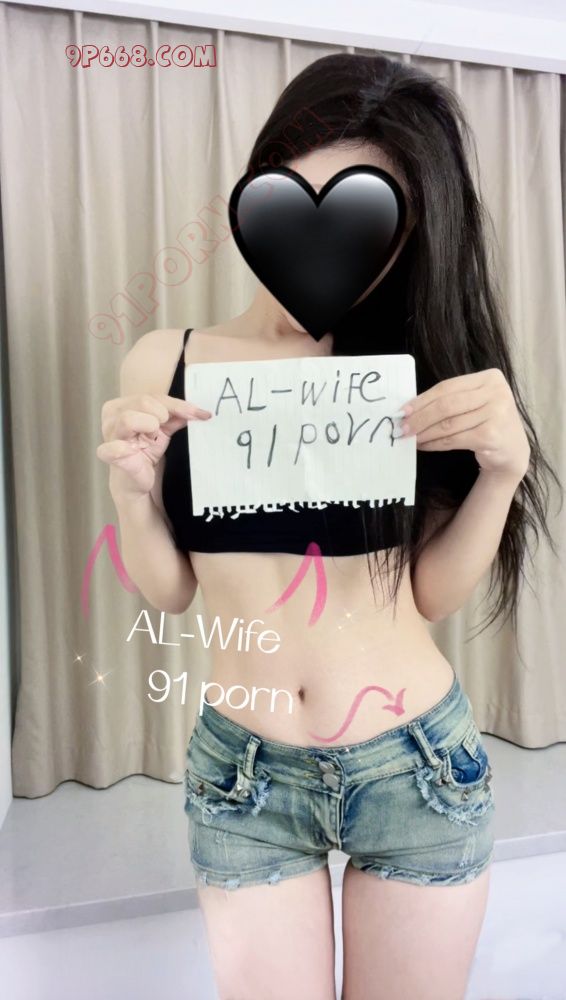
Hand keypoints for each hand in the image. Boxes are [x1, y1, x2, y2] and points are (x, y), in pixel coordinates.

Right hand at [97, 393, 211, 501]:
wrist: (138, 479)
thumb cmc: (147, 449)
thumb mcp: (164, 429)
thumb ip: (177, 416)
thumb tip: (200, 412)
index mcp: (123, 404)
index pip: (154, 397)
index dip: (179, 405)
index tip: (201, 414)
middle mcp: (112, 416)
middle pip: (144, 402)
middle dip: (162, 415)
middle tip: (162, 430)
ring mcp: (110, 435)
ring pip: (128, 419)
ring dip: (148, 426)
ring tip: (151, 437)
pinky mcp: (110, 456)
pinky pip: (111, 449)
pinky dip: (121, 448)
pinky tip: (131, 450)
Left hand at [398, 368, 530, 482]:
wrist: (512, 451)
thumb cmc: (487, 423)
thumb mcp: (474, 403)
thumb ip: (450, 400)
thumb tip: (410, 409)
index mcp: (490, 378)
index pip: (447, 387)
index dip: (422, 399)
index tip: (403, 410)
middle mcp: (496, 392)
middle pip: (447, 404)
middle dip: (420, 417)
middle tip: (402, 428)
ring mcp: (496, 413)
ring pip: (448, 423)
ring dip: (425, 432)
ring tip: (410, 438)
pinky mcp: (492, 435)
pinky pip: (454, 439)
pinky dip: (435, 443)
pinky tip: (424, 446)